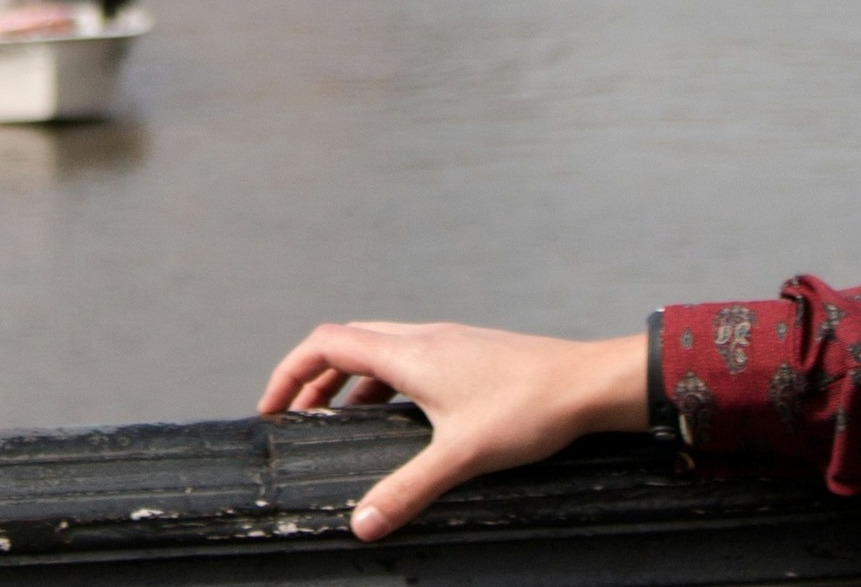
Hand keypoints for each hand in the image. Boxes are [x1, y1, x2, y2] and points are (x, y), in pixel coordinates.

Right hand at [254, 322, 649, 541]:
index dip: (289, 372)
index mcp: (409, 353)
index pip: (326, 344)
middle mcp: (422, 339)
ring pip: (379, 350)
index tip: (273, 408)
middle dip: (313, 379)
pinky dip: (384, 383)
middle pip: (347, 343)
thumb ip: (408, 489)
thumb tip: (363, 523)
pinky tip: (398, 418)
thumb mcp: (460, 457)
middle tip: (299, 418)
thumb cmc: (528, 409)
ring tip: (340, 420)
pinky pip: (408, 359)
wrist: (587, 384)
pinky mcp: (468, 354)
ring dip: (349, 380)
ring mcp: (447, 343)